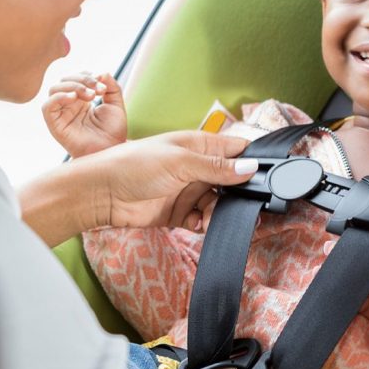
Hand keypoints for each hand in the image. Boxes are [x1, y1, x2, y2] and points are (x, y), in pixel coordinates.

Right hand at [42, 71, 126, 156]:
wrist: (110, 151)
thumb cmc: (112, 132)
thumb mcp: (116, 105)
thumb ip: (112, 86)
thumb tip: (102, 71)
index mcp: (81, 99)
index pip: (76, 77)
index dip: (88, 75)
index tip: (103, 86)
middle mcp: (68, 105)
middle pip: (65, 80)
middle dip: (83, 80)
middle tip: (98, 90)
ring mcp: (61, 114)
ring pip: (54, 89)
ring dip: (73, 86)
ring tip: (90, 95)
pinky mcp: (55, 125)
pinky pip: (47, 107)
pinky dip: (59, 97)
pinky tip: (75, 98)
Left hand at [79, 130, 257, 231]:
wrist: (102, 193)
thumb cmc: (134, 165)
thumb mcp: (180, 161)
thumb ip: (216, 167)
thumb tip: (250, 168)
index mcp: (199, 145)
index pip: (236, 149)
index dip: (252, 160)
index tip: (266, 175)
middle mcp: (196, 167)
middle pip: (231, 181)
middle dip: (238, 194)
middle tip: (243, 206)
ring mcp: (187, 190)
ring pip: (218, 203)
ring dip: (219, 211)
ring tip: (210, 215)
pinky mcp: (178, 212)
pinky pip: (201, 220)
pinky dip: (203, 223)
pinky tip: (196, 222)